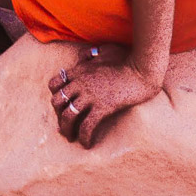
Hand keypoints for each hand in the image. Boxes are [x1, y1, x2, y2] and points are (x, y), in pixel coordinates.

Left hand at [45, 47, 160, 147]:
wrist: (141, 71)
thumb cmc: (126, 60)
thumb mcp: (104, 51)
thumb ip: (91, 54)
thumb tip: (85, 56)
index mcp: (78, 71)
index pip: (54, 84)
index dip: (54, 96)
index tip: (60, 105)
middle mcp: (80, 84)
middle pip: (57, 101)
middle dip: (57, 115)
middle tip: (64, 125)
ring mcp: (90, 96)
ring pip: (68, 116)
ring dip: (67, 130)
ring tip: (71, 139)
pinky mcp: (102, 107)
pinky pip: (87, 125)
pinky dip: (84, 137)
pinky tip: (87, 144)